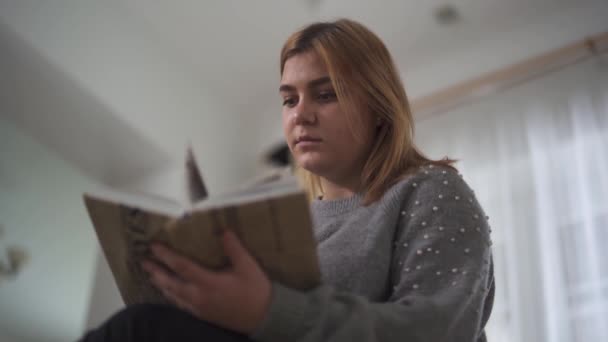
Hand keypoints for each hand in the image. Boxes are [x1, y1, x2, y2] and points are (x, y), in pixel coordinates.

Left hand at [141, 230, 271, 334]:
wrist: (264, 318)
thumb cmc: (256, 292)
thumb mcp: (248, 266)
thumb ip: (234, 248)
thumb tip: (224, 232)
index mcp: (208, 283)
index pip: (181, 266)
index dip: (165, 255)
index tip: (154, 246)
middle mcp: (199, 296)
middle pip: (170, 283)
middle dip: (156, 272)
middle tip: (144, 262)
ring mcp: (200, 308)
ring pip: (174, 296)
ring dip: (162, 285)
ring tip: (153, 277)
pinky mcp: (204, 315)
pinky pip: (181, 305)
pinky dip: (172, 297)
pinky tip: (171, 294)